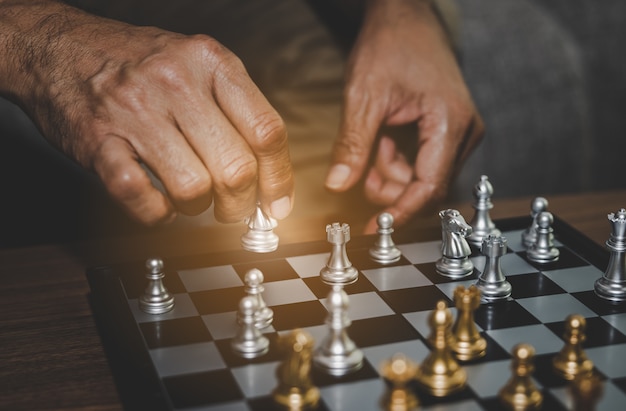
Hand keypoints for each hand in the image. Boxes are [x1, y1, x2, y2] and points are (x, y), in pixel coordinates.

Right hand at [0, 1, 293, 224]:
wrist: (59, 48)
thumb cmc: (138, 63)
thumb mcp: (197, 64)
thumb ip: (236, 109)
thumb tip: (269, 175)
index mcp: (211, 62)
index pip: (266, 131)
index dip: (278, 179)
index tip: (277, 205)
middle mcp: (176, 83)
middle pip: (235, 167)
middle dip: (241, 205)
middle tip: (234, 212)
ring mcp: (135, 112)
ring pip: (194, 188)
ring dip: (198, 208)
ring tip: (190, 197)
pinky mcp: (98, 141)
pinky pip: (140, 196)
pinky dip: (156, 213)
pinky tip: (158, 203)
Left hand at [325, 0, 482, 232]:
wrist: (406, 15)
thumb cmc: (391, 44)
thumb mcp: (363, 97)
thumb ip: (353, 146)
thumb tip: (338, 186)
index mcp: (450, 123)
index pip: (428, 186)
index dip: (399, 213)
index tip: (372, 229)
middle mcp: (463, 131)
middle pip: (425, 185)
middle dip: (389, 186)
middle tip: (359, 168)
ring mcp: (458, 131)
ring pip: (421, 176)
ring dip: (389, 171)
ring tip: (370, 142)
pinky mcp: (448, 130)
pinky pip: (422, 161)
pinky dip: (396, 159)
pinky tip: (382, 139)